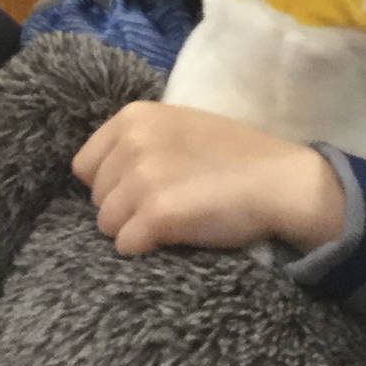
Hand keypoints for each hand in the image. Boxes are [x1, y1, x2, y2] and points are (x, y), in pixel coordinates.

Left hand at [71, 101, 344, 256]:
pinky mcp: (156, 214)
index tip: (143, 189)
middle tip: (164, 206)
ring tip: (172, 223)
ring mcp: (143, 178)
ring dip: (134, 231)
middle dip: (123, 208)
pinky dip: (146, 249)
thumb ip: (139, 141)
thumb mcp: (180, 126)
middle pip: (95, 198)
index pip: (85, 166)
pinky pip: (126, 245)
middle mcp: (132, 142)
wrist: (280, 181)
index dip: (111, 183)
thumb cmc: (234, 156)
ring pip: (107, 225)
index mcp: (134, 117)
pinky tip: (174, 237)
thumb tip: (103, 175)